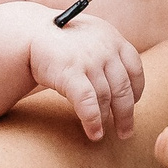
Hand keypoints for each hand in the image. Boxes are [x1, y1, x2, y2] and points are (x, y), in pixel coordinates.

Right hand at [28, 12, 143, 141]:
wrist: (31, 33)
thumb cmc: (62, 38)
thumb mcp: (92, 36)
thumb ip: (108, 52)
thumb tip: (122, 82)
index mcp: (113, 38)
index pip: (135, 68)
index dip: (137, 90)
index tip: (133, 103)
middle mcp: (105, 49)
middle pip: (123, 88)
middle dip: (126, 114)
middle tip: (126, 131)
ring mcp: (89, 61)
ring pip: (105, 99)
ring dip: (106, 120)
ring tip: (105, 134)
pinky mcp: (71, 73)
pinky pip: (88, 103)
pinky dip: (93, 121)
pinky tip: (94, 133)